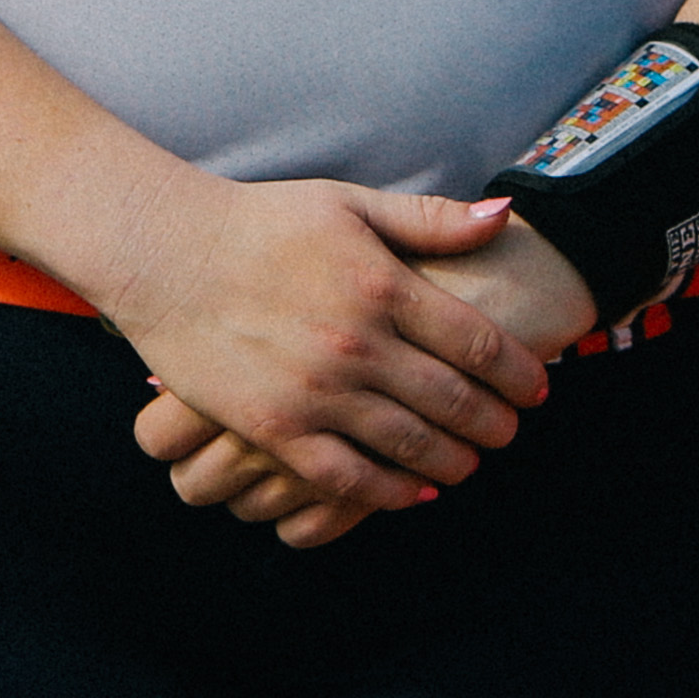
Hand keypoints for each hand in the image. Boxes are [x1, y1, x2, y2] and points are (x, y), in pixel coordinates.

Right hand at [145, 217, 597, 543]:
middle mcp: (357, 343)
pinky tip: (413, 492)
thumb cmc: (258, 222)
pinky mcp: (275, 428)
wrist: (162, 253)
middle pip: (456, 401)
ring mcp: (316, 391)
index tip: (535, 389)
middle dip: (495, 424)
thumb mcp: (349, 204)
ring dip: (454, 462)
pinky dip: (391, 493)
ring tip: (469, 464)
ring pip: (411, 446)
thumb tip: (504, 215)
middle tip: (509, 434)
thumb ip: (429, 219)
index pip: (479, 344)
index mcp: (382, 284)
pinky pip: (348, 478)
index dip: (517, 373)